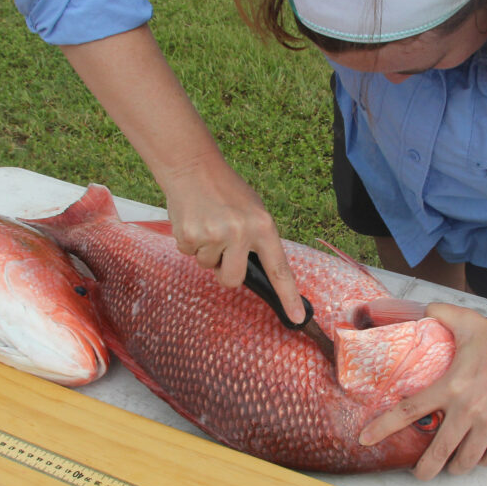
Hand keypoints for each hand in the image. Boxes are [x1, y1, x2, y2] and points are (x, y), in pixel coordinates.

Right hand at [163, 155, 305, 323]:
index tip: (298, 318)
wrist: (192, 168)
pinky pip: (189, 254)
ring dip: (206, 251)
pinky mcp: (190, 236)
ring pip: (208, 266)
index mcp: (263, 226)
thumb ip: (257, 239)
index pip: (279, 269)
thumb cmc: (226, 191)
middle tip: (222, 249)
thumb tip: (258, 271)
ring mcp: (214, 236)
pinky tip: (194, 220)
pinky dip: (189, 242)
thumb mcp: (253, 210)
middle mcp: (241, 233)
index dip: (289, 296)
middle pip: (233, 280)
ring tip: (208, 223)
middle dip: (225, 272)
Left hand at [358, 302, 486, 479]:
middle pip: (438, 452)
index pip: (410, 410)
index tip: (366, 439)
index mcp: (451, 386)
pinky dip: (481, 462)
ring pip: (465, 461)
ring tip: (449, 463)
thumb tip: (422, 309)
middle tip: (418, 473)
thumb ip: (440, 313)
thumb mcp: (467, 321)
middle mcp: (468, 410)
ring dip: (454, 466)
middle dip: (424, 469)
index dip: (384, 427)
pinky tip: (476, 456)